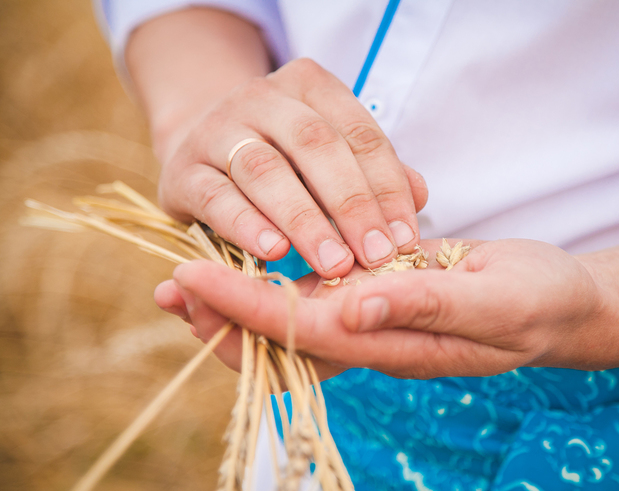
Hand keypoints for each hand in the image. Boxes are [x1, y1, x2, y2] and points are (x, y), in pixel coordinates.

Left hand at [154, 239, 605, 379]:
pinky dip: (274, 284)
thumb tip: (354, 306)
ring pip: (289, 322)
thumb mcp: (495, 300)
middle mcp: (373, 339)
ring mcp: (373, 321)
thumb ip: (429, 305)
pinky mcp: (378, 298)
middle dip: (220, 319)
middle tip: (166, 289)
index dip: (243, 307)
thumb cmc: (535, 302)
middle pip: (280, 340)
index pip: (303, 330)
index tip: (190, 278)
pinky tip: (250, 260)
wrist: (556, 303)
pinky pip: (314, 299)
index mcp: (394, 343)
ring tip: (186, 277)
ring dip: (236, 302)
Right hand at [155, 57, 427, 277]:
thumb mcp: (331, 158)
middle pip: (316, 146)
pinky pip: (217, 196)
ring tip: (333, 263)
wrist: (202, 150)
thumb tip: (420, 195)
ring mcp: (217, 130)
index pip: (360, 133)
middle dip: (351, 205)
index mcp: (310, 86)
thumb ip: (373, 172)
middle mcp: (262, 98)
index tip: (404, 239)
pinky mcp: (183, 170)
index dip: (387, 187)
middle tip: (375, 255)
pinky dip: (247, 225)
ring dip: (304, 220)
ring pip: (265, 170)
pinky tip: (274, 253)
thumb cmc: (285, 159)